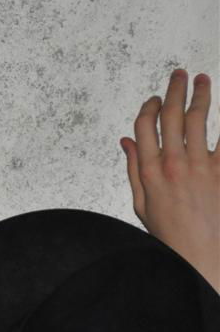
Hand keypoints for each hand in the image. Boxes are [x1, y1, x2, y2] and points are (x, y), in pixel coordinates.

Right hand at [121, 69, 219, 292]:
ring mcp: (201, 168)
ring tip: (203, 81)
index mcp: (151, 170)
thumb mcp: (141, 202)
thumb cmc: (171, 234)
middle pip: (171, 115)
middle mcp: (174, 164)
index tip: (154, 98)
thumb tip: (127, 141)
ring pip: (198, 121)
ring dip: (200, 97)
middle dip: (174, 90)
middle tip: (179, 74)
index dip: (148, 106)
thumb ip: (134, 168)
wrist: (201, 257)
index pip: (145, 125)